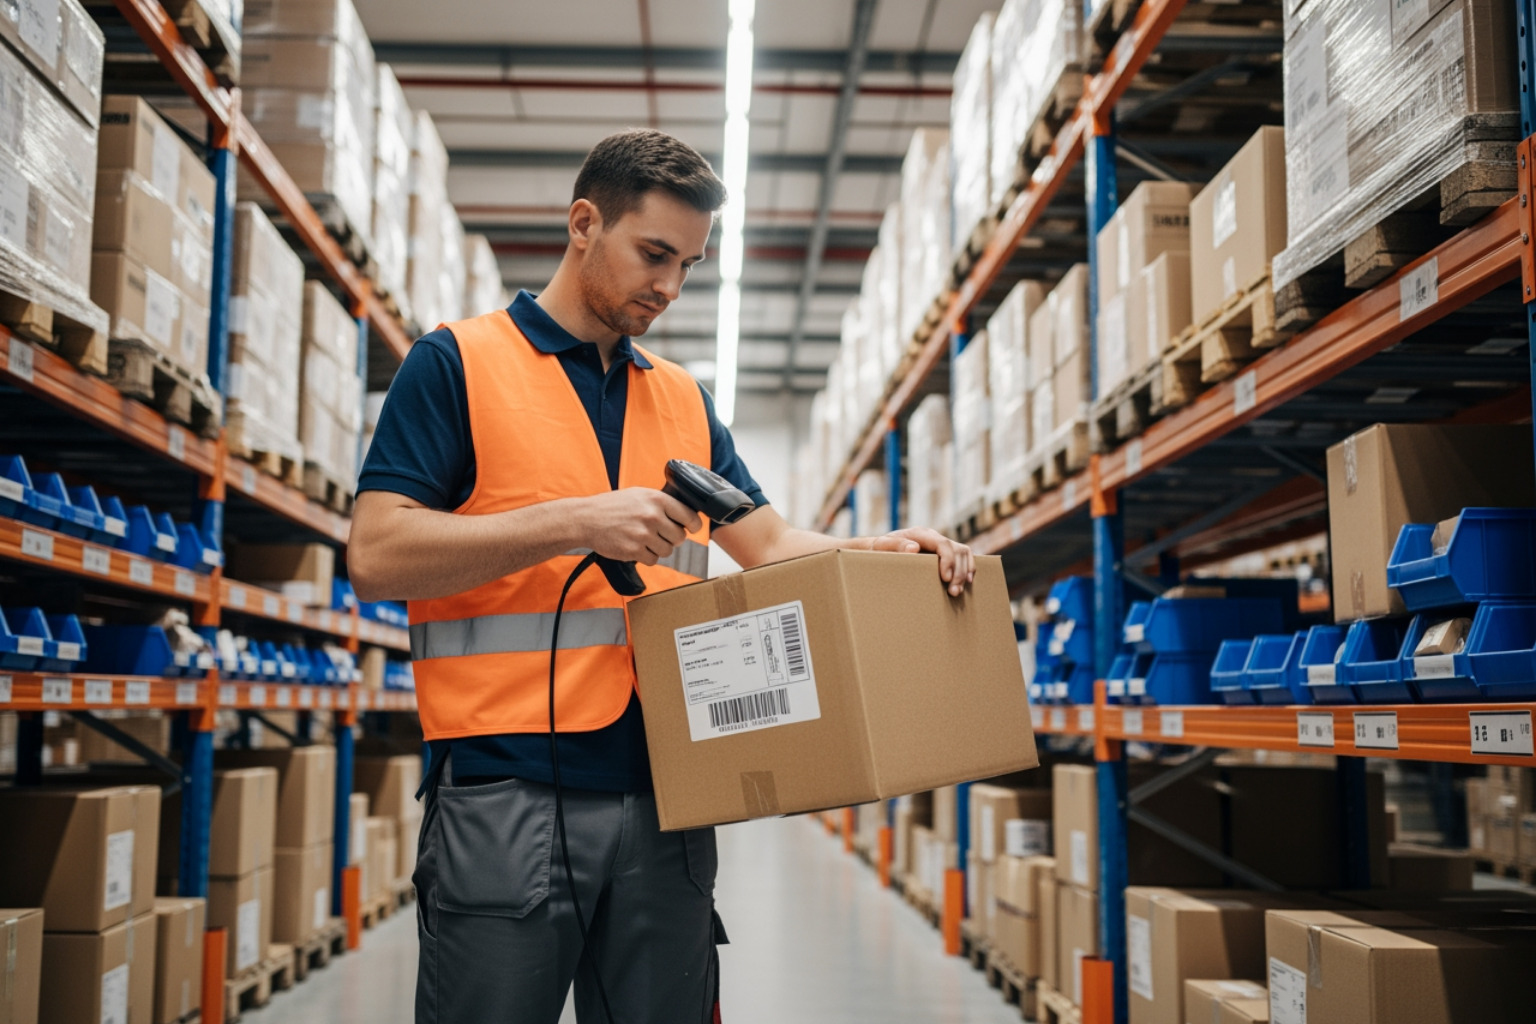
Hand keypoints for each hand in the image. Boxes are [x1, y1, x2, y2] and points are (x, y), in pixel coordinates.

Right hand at [579, 488, 702, 564]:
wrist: (586, 519)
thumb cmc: (612, 506)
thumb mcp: (639, 494)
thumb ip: (661, 503)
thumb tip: (684, 515)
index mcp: (656, 499)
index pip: (689, 516)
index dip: (693, 525)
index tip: (691, 528)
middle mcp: (652, 516)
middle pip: (680, 537)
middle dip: (672, 538)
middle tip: (660, 534)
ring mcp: (643, 534)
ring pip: (667, 550)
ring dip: (659, 548)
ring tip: (644, 539)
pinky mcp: (634, 550)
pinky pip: (653, 560)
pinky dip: (647, 556)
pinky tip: (636, 546)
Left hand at [868, 527, 974, 596]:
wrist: (876, 551)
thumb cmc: (877, 550)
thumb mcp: (880, 547)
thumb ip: (894, 546)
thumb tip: (914, 548)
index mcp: (920, 534)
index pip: (942, 544)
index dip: (948, 560)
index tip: (946, 578)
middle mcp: (933, 537)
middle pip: (957, 550)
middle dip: (958, 572)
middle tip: (953, 592)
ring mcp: (940, 545)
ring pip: (963, 553)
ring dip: (965, 572)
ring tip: (957, 592)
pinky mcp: (943, 554)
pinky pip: (963, 557)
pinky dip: (968, 568)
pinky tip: (967, 582)